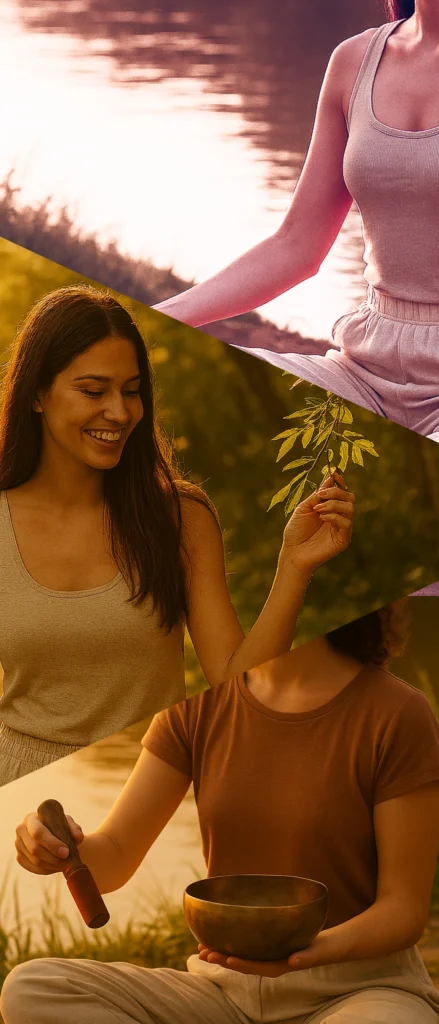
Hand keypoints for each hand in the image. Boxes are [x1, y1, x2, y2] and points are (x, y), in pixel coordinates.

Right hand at [15, 811, 83, 874]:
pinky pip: (32, 868)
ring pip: (34, 860)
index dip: (52, 844)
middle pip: (34, 849)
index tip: (66, 852)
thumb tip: (78, 838)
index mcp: (31, 818)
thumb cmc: (59, 826)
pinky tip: (56, 868)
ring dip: (51, 865)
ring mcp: (18, 844)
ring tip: (65, 865)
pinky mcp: (19, 857)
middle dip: (53, 857)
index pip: (38, 833)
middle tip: (67, 862)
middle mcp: (21, 830)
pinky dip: (46, 870)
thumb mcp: (67, 823)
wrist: (51, 833)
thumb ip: (74, 829)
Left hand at [198, 930, 341, 975]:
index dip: (241, 964)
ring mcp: (270, 953)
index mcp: (282, 965)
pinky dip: (234, 941)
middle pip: (245, 962)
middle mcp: (272, 961)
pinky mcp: (270, 944)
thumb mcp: (319, 952)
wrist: (333, 944)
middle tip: (202, 952)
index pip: (257, 967)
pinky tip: (222, 935)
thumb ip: (307, 957)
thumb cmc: (327, 948)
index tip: (226, 959)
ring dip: (223, 951)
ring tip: (202, 947)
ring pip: (243, 954)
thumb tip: (293, 960)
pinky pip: (248, 945)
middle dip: (223, 958)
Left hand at [281, 470, 354, 575]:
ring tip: (318, 509)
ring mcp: (342, 527)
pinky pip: (347, 522)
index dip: (340, 481)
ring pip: (350, 507)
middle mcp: (338, 515)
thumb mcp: (304, 508)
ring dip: (333, 504)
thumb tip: (330, 478)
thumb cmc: (296, 531)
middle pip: (349, 497)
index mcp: (329, 507)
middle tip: (322, 494)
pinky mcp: (344, 539)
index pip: (341, 491)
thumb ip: (318, 495)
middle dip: (337, 491)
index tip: (334, 473)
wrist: (292, 552)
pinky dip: (334, 516)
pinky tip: (322, 518)